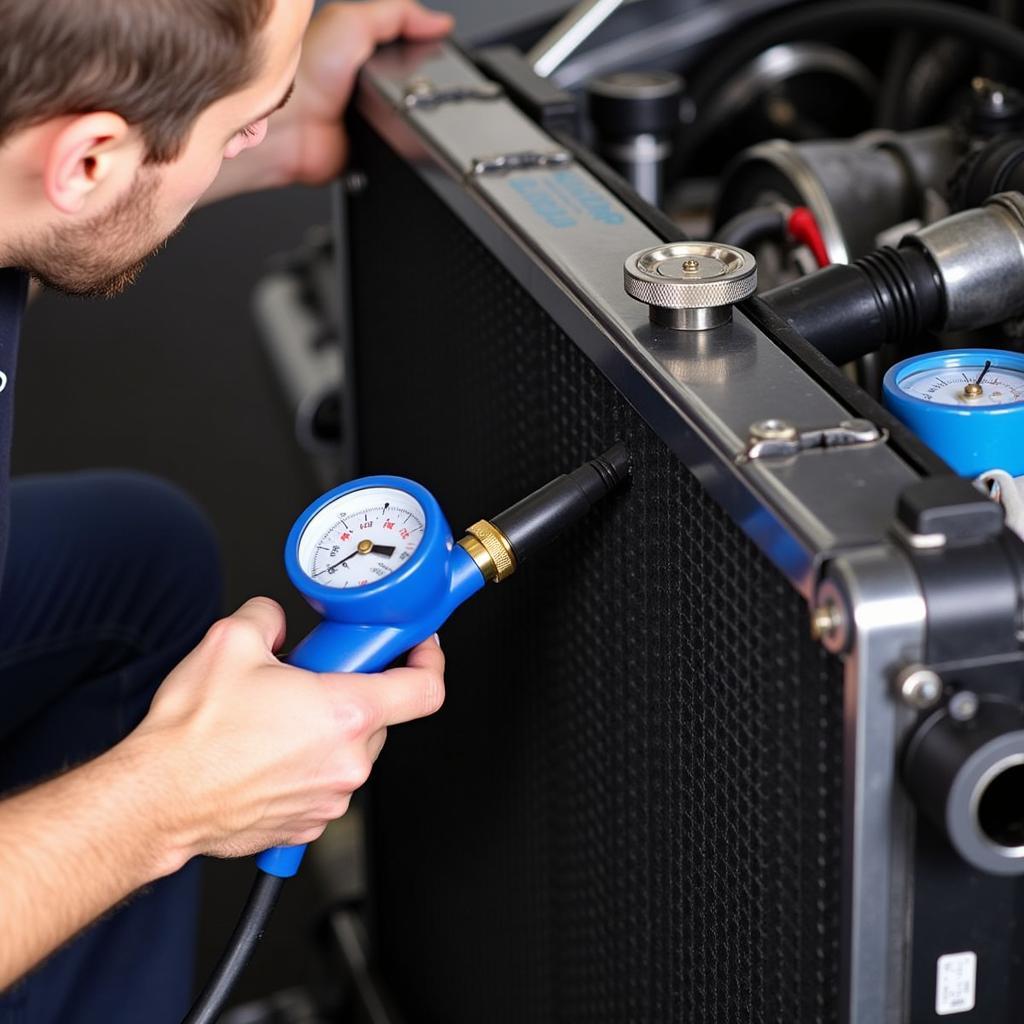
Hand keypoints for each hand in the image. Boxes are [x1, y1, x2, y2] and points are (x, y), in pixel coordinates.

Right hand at [125, 597, 444, 862]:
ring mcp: (330, 799)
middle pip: (381, 717)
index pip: (426, 689)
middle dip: (353, 693)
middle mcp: (347, 762)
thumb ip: (268, 616)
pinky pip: (324, 783)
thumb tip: (274, 618)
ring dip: (326, 731)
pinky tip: (267, 752)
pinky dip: (307, 765)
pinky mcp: (307, 824)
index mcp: (346, 714)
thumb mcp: (230, 642)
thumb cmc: (193, 737)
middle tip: (315, 680)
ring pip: (350, 751)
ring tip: (278, 719)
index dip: (429, 661)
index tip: (419, 649)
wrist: (156, 800)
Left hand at [221, 0, 451, 198]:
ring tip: (410, 107)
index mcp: (359, 49)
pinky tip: (396, 132)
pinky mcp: (367, 149)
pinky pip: (396, 148)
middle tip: (425, 83)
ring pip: (407, 116)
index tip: (442, 46)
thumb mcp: (354, 22)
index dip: (425, 43)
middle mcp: (361, 84)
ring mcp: (364, 117)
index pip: (404, 42)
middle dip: (424, 84)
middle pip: (412, 82)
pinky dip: (400, 143)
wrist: (290, 126)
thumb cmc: (304, 73)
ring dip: (412, 114)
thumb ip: (397, 15)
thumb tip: (438, 22)